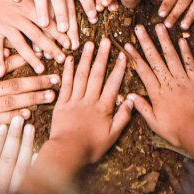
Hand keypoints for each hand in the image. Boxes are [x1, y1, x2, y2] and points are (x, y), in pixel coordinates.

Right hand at [0, 0, 67, 75]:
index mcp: (28, 8)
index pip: (47, 23)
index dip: (59, 33)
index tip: (69, 43)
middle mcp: (18, 19)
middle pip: (37, 37)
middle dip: (51, 48)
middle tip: (62, 59)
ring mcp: (5, 27)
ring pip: (20, 45)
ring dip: (31, 58)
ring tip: (41, 69)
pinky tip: (2, 72)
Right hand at [0, 55, 59, 134]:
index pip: (1, 66)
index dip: (21, 61)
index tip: (38, 56)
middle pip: (12, 85)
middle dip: (35, 82)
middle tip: (54, 79)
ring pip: (10, 104)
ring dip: (31, 99)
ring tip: (49, 96)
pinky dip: (13, 118)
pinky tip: (28, 114)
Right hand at [0, 115, 35, 193]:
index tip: (2, 127)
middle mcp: (1, 192)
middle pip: (7, 161)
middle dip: (13, 139)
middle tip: (18, 119)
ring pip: (22, 168)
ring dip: (26, 147)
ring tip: (30, 128)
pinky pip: (34, 183)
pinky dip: (35, 168)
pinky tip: (37, 153)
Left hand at [46, 39, 133, 167]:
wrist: (67, 152)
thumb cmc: (91, 147)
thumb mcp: (112, 136)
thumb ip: (123, 118)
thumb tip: (132, 100)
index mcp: (104, 108)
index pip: (113, 84)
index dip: (118, 69)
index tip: (122, 55)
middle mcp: (90, 100)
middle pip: (97, 75)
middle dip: (102, 57)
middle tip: (106, 41)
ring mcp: (74, 100)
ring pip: (81, 76)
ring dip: (86, 59)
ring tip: (90, 44)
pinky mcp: (61, 104)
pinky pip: (66, 84)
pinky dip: (68, 71)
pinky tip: (70, 59)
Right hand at [123, 24, 193, 149]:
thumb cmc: (176, 130)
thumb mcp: (154, 123)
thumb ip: (142, 108)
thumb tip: (130, 95)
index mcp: (156, 92)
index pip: (143, 70)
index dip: (135, 56)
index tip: (128, 45)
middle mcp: (168, 82)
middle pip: (155, 59)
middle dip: (146, 42)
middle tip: (140, 28)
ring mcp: (182, 79)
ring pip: (172, 56)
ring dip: (165, 41)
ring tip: (159, 26)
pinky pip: (190, 63)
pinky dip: (186, 51)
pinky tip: (182, 40)